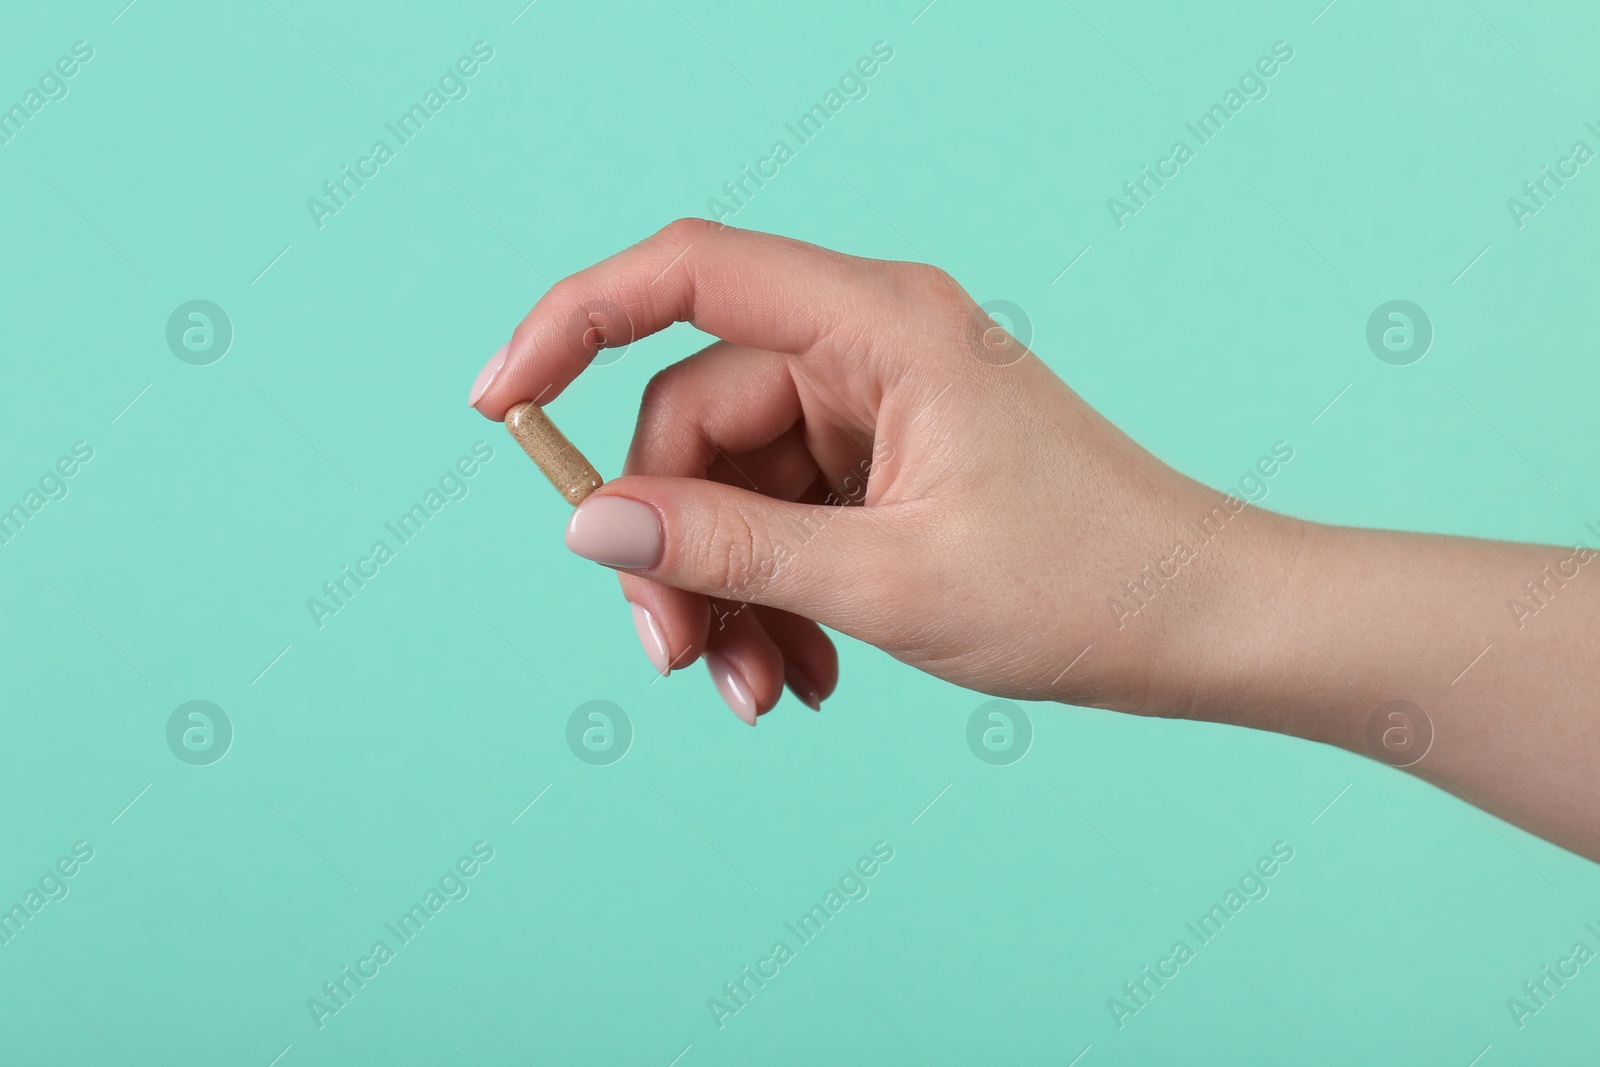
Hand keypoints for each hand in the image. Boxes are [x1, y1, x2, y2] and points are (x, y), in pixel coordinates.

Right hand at [467, 220, 1298, 724]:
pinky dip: (775, 597)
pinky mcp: (884, 468)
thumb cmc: (1083, 583)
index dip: (571, 325)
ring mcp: (873, 411)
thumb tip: (591, 523)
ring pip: (733, 488)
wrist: (1199, 625)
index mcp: (876, 324)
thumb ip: (728, 546)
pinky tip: (802, 674)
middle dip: (671, 547)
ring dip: (726, 594)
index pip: (684, 275)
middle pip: (693, 422)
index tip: (498, 409)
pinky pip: (784, 520)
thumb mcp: (886, 577)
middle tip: (677, 661)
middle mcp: (866, 348)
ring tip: (759, 693)